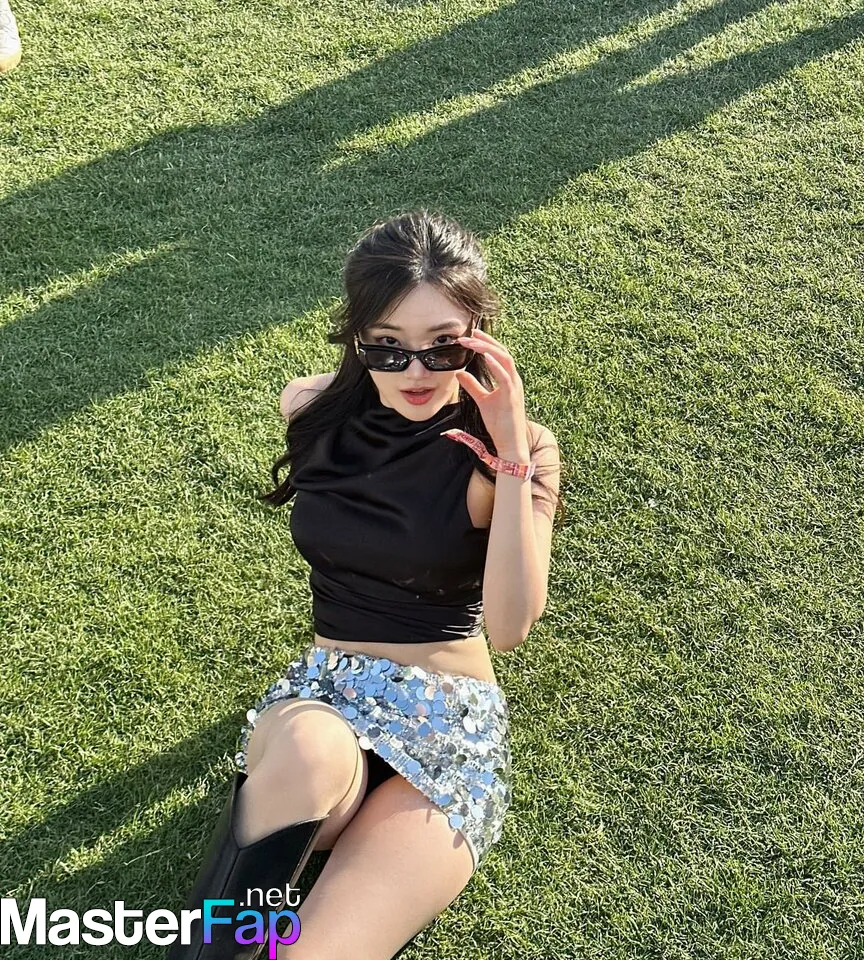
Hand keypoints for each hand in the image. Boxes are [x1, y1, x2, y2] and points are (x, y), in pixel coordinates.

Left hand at [452, 328, 529, 458]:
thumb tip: (460, 373)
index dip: (486, 343)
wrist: (510, 444)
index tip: (472, 335)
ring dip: (487, 348)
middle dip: (486, 341)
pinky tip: (485, 356)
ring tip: (472, 341)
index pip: (499, 355)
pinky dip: (495, 365)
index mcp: (509, 380)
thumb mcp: (482, 401)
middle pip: (502, 352)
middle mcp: (514, 380)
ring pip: (504, 360)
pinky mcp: (512, 397)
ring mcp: (515, 388)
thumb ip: (472, 386)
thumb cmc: (500, 424)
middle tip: (469, 333)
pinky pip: (505, 377)